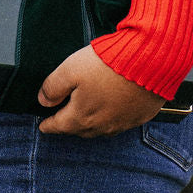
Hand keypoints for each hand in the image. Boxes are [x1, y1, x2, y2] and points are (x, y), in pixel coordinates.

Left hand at [37, 44, 164, 136]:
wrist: (149, 63)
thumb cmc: (107, 65)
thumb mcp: (70, 69)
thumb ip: (53, 87)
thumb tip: (43, 100)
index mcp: (81, 117)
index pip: (58, 126)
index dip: (48, 125)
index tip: (43, 126)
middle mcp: (101, 126)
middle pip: (79, 129)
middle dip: (69, 125)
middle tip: (62, 118)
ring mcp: (122, 123)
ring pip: (100, 129)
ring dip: (90, 124)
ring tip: (86, 115)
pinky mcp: (139, 116)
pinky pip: (120, 122)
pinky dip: (111, 118)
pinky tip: (111, 109)